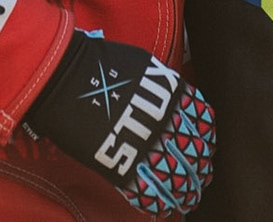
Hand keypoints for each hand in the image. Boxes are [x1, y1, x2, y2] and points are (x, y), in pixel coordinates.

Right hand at [27, 32, 214, 215]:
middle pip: (193, 153)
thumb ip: (161, 85)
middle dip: (199, 170)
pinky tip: (162, 207)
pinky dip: (156, 202)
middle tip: (200, 178)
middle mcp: (165, 122)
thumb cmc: (99, 65)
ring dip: (184, 191)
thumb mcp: (144, 66)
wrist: (66, 77)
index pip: (203, 124)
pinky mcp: (121, 166)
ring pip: (175, 176)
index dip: (205, 140)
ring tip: (187, 198)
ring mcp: (144, 145)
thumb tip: (168, 96)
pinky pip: (147, 191)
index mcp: (172, 96)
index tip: (205, 148)